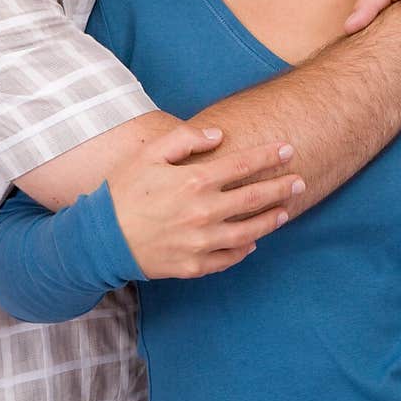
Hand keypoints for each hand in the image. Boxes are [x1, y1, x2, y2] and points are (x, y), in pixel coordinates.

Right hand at [106, 125, 302, 278]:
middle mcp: (204, 212)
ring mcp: (202, 242)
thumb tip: (218, 135)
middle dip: (281, 187)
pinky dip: (245, 248)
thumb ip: (185, 139)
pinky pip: (229, 257)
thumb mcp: (149, 154)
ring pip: (249, 230)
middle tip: (300, 181)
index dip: (268, 155)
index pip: (243, 165)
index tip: (287, 148)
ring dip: (271, 219)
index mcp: (195, 181)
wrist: (100, 238)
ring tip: (285, 210)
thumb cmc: (124, 190)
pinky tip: (254, 241)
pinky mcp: (195, 265)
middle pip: (254, 197)